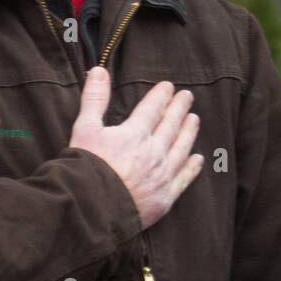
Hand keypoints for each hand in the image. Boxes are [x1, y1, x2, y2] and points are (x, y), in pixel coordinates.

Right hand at [69, 67, 204, 230]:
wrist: (87, 210)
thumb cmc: (83, 168)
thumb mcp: (84, 128)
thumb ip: (94, 99)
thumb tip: (99, 70)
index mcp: (135, 134)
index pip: (153, 108)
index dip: (162, 95)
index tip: (169, 87)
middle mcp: (153, 152)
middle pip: (172, 125)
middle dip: (180, 108)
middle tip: (187, 97)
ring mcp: (161, 176)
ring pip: (182, 148)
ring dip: (189, 132)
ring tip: (195, 120)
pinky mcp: (164, 198)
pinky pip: (183, 179)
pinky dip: (192, 167)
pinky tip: (197, 159)